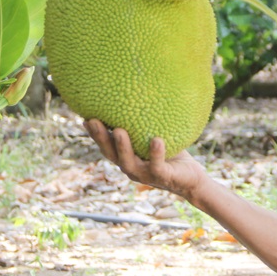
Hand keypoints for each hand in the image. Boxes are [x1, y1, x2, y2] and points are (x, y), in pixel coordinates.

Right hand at [83, 119, 206, 198]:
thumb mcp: (157, 137)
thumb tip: (144, 95)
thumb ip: (147, 124)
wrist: (192, 179)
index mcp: (127, 158)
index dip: (95, 135)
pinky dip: (156, 153)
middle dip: (101, 138)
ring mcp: (145, 175)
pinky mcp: (162, 177)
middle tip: (93, 121)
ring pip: (129, 162)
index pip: (107, 147)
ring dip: (122, 147)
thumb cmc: (173, 155)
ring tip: (118, 130)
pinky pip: (157, 165)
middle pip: (111, 154)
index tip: (85, 119)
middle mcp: (132, 168)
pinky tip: (156, 140)